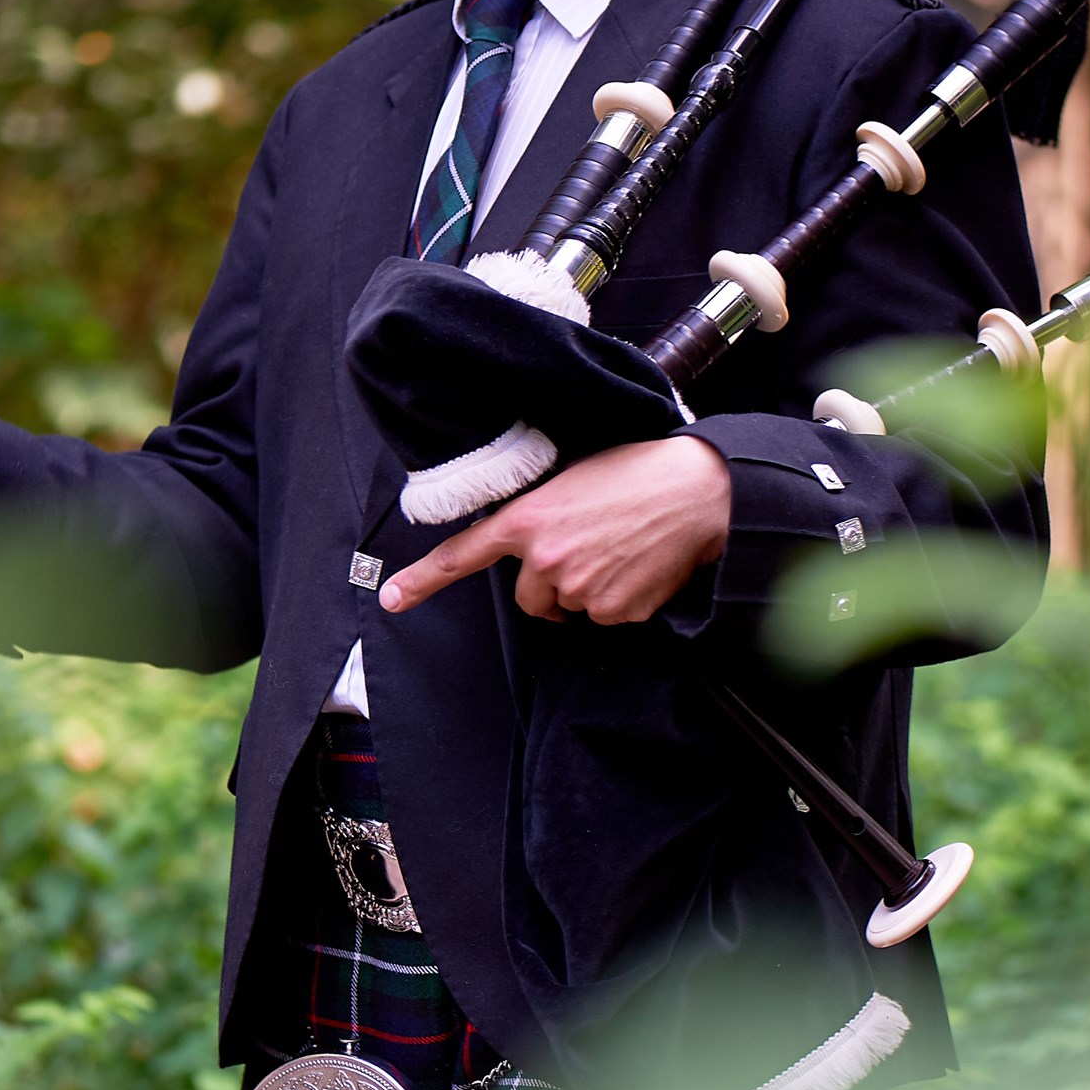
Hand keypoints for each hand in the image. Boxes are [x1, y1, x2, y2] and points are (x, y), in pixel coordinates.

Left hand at [379, 435, 731, 624]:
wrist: (697, 489)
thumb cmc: (635, 472)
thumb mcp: (569, 480)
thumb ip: (537, 517)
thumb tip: (531, 550)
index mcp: (529, 520)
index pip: (463, 555)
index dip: (423, 581)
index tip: (393, 600)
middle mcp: (547, 560)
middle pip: (532, 599)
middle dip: (551, 585)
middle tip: (586, 550)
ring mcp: (582, 590)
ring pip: (571, 608)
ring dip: (588, 589)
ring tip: (620, 548)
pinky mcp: (618, 611)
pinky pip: (608, 617)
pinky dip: (622, 599)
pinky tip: (640, 565)